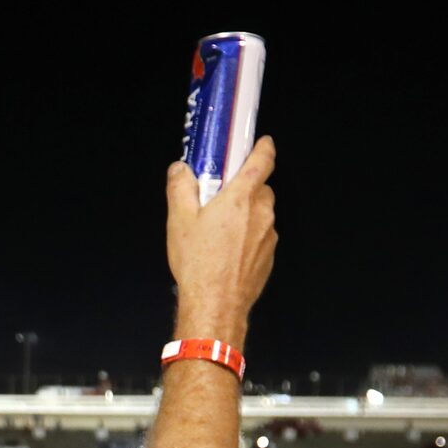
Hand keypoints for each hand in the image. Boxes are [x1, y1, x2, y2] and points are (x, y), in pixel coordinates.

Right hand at [166, 136, 277, 345]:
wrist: (215, 304)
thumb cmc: (199, 262)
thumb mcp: (179, 220)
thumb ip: (180, 187)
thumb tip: (180, 169)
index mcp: (241, 198)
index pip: (262, 162)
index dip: (264, 148)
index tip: (263, 142)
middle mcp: (262, 213)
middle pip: (261, 189)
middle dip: (245, 189)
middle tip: (221, 199)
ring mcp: (268, 236)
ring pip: (261, 215)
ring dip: (246, 216)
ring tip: (219, 232)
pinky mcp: (268, 257)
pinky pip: (260, 237)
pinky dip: (248, 238)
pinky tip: (226, 253)